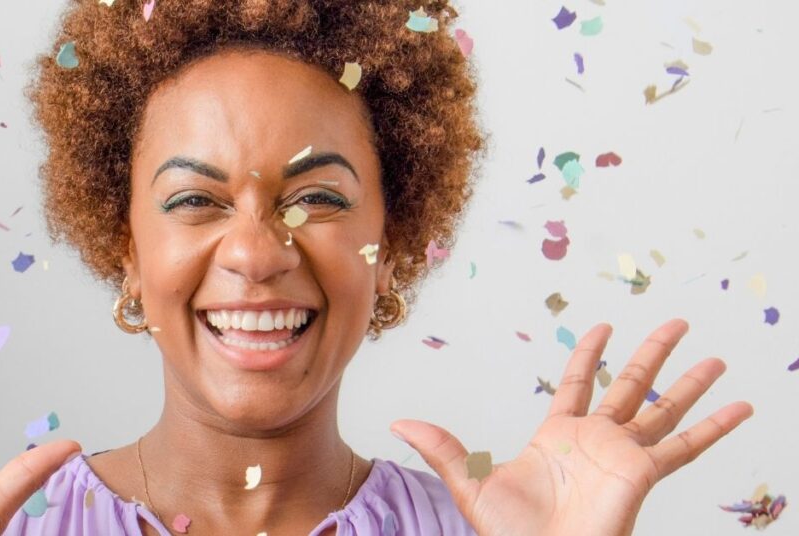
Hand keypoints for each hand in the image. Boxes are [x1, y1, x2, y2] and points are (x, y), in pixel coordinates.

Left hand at [391, 319, 753, 535]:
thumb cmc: (509, 533)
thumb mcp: (468, 483)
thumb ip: (441, 447)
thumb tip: (397, 422)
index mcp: (559, 435)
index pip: (580, 383)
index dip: (592, 354)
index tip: (604, 325)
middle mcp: (597, 440)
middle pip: (631, 385)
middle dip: (652, 355)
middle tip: (677, 323)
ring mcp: (623, 455)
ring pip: (663, 408)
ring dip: (690, 383)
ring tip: (716, 358)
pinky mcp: (642, 473)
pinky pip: (685, 446)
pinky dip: (715, 427)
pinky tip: (741, 407)